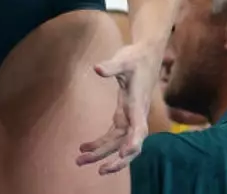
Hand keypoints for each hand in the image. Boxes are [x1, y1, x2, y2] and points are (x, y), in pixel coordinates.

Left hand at [77, 41, 161, 173]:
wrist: (146, 56)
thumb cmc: (135, 58)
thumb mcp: (123, 59)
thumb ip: (111, 66)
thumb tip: (97, 68)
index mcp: (138, 105)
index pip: (139, 129)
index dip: (133, 142)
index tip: (124, 154)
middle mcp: (137, 116)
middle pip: (129, 144)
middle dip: (116, 160)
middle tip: (98, 171)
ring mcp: (131, 118)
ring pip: (119, 144)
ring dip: (102, 155)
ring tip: (80, 161)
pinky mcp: (124, 116)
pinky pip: (113, 136)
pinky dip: (100, 143)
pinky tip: (84, 148)